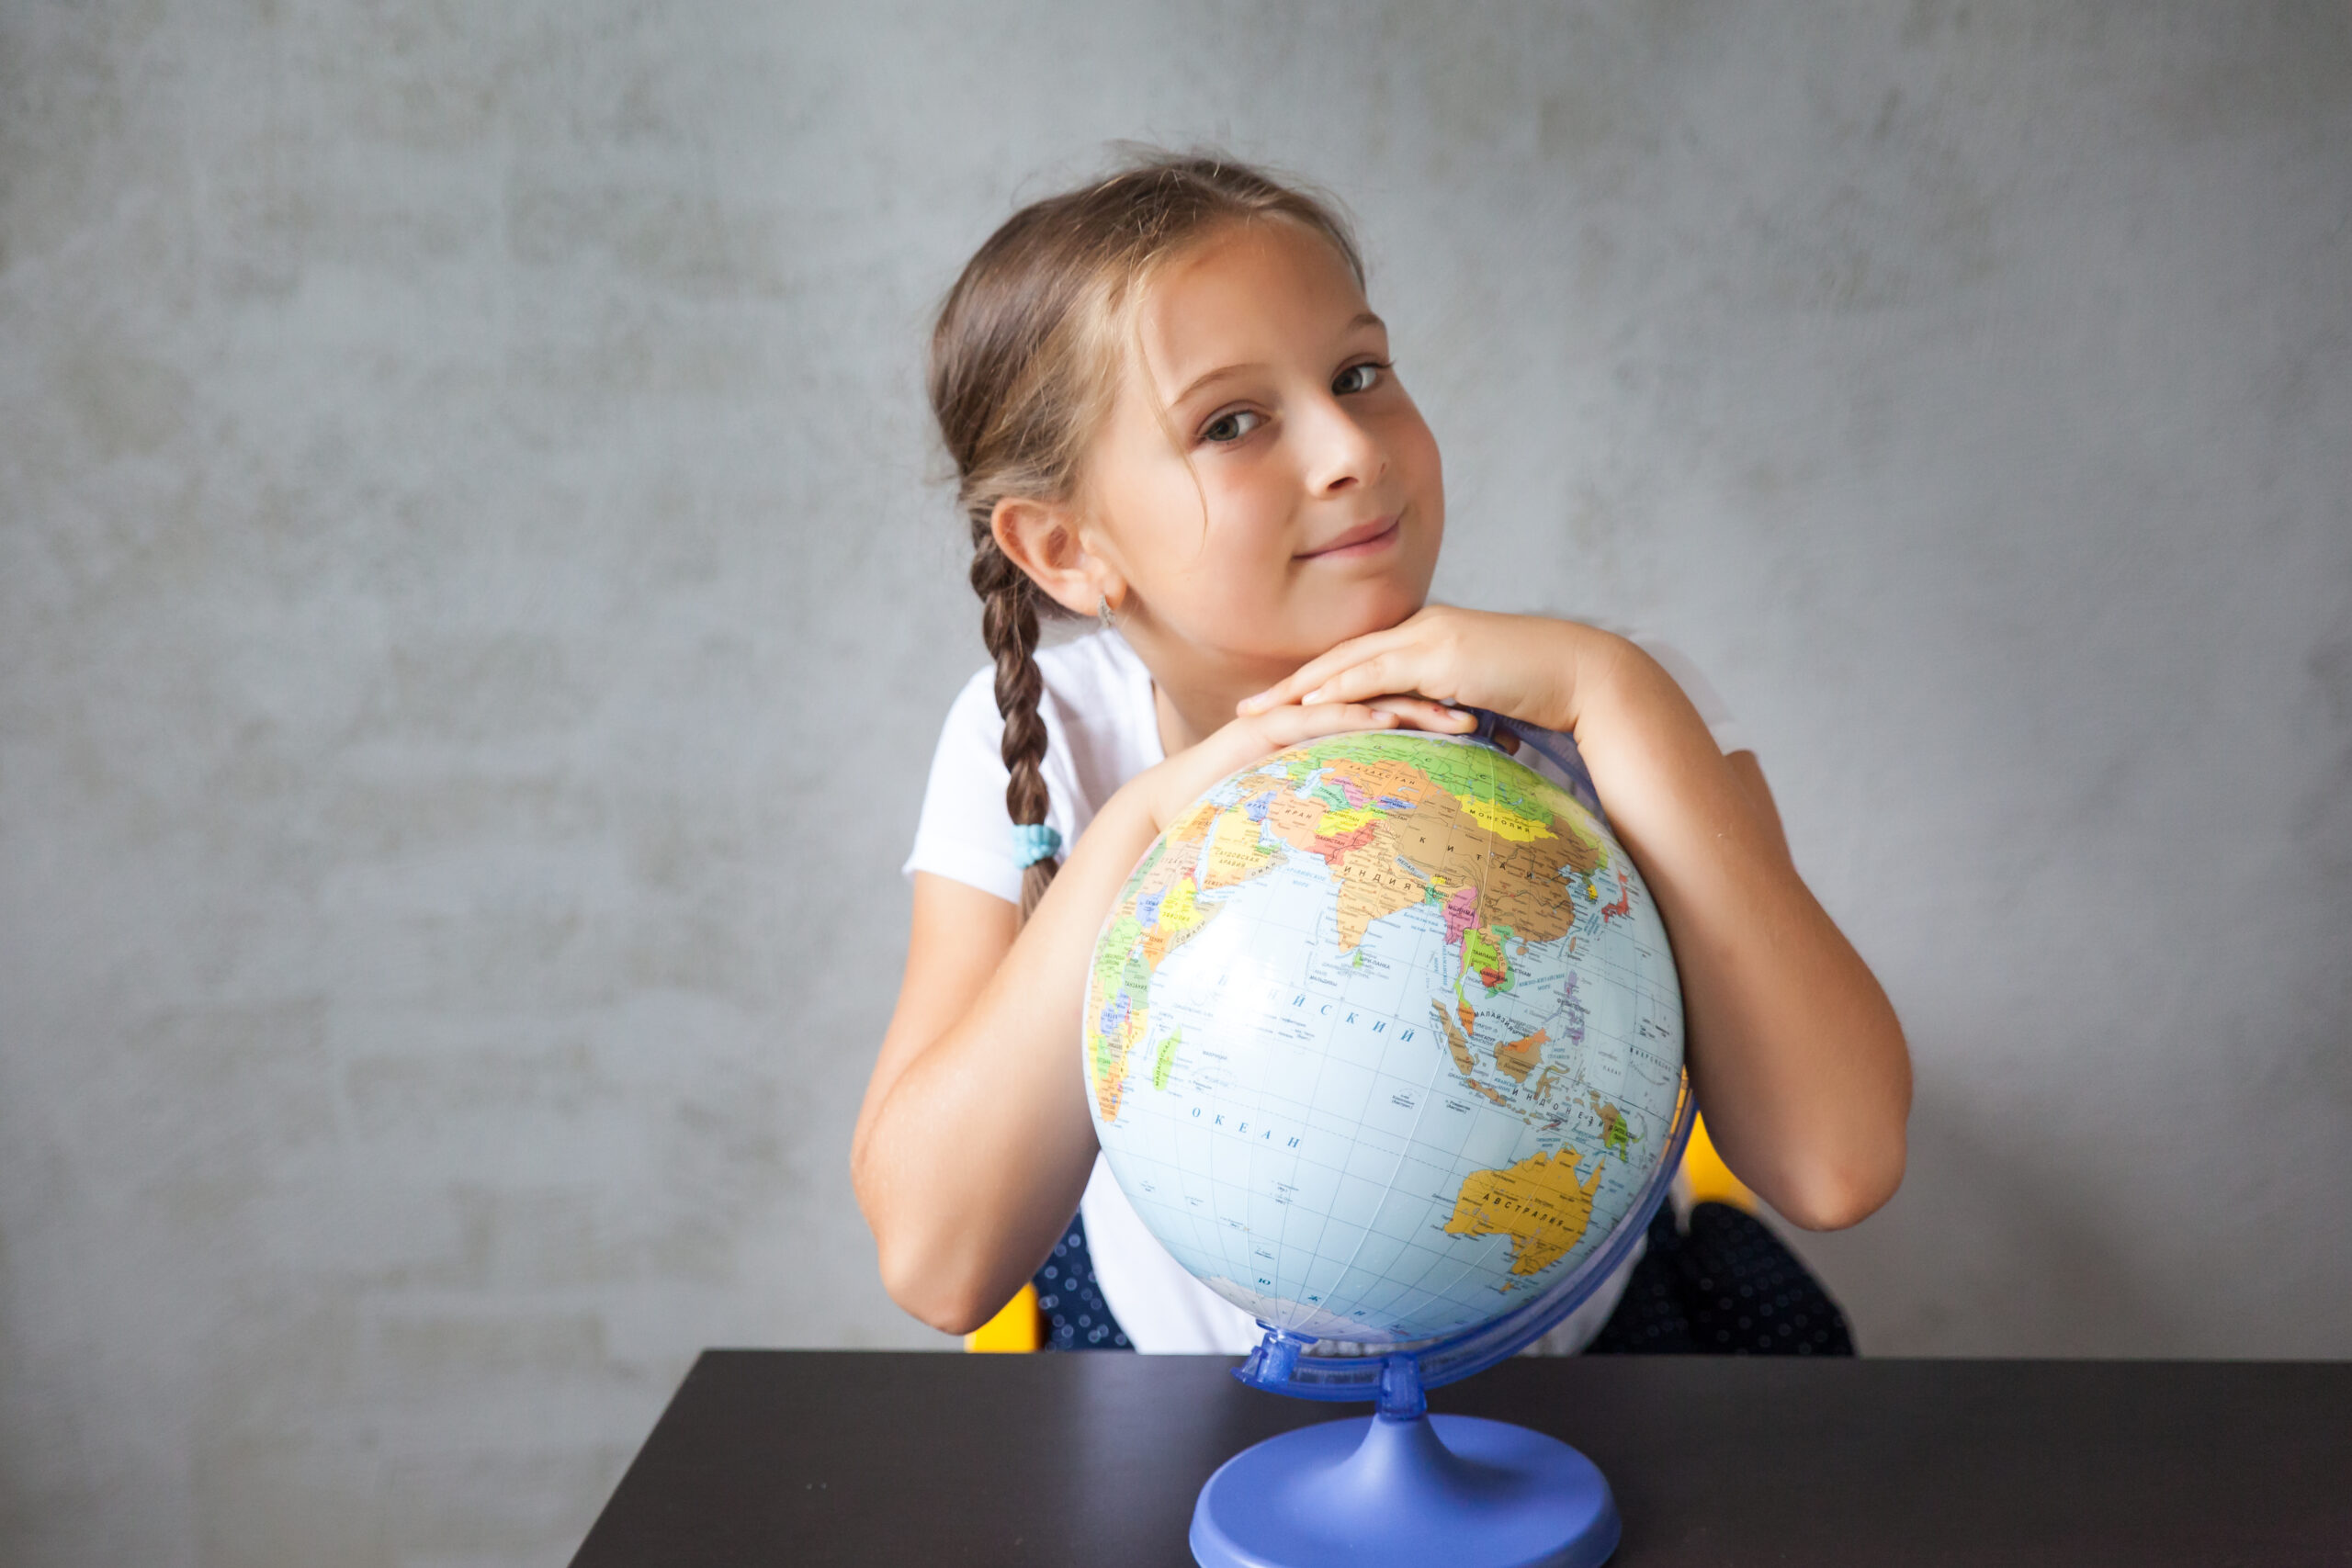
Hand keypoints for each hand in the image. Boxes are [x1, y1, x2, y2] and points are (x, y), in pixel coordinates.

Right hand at [1126, 696, 1468, 833]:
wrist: (1175, 808)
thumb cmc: (1240, 812)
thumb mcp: (1309, 809)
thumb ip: (1348, 804)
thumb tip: (1398, 832)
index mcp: (1331, 726)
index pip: (1397, 710)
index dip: (1442, 715)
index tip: (1492, 729)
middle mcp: (1316, 711)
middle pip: (1390, 699)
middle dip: (1441, 706)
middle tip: (1490, 719)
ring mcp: (1292, 714)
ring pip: (1363, 702)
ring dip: (1414, 709)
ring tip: (1457, 719)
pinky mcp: (1269, 727)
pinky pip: (1320, 718)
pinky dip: (1357, 717)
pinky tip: (1390, 721)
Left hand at [1237, 607, 1623, 734]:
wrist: (1583, 675)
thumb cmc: (1541, 696)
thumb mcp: (1483, 705)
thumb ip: (1449, 718)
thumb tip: (1430, 749)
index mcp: (1428, 641)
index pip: (1359, 663)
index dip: (1316, 684)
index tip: (1279, 708)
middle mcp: (1421, 630)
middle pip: (1340, 658)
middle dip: (1291, 686)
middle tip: (1246, 710)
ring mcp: (1429, 636)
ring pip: (1348, 662)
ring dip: (1300, 689)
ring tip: (1260, 715)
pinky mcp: (1440, 652)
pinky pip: (1378, 673)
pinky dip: (1339, 690)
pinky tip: (1308, 709)